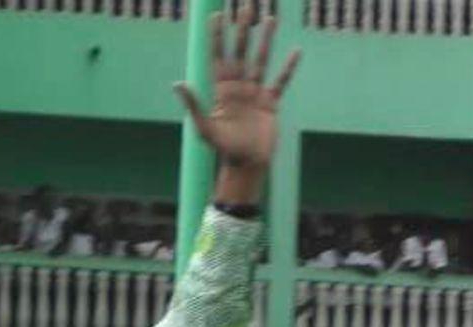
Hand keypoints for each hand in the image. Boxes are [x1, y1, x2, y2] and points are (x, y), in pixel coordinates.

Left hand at [175, 10, 300, 172]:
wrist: (246, 165)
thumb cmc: (224, 149)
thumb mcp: (204, 128)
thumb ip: (193, 105)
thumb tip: (177, 83)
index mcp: (222, 91)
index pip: (219, 57)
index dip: (218, 37)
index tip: (217, 16)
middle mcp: (238, 88)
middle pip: (241, 52)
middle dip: (243, 30)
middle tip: (245, 6)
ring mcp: (255, 93)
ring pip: (261, 60)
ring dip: (265, 39)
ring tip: (269, 18)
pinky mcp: (270, 103)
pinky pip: (280, 81)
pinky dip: (288, 68)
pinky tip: (295, 51)